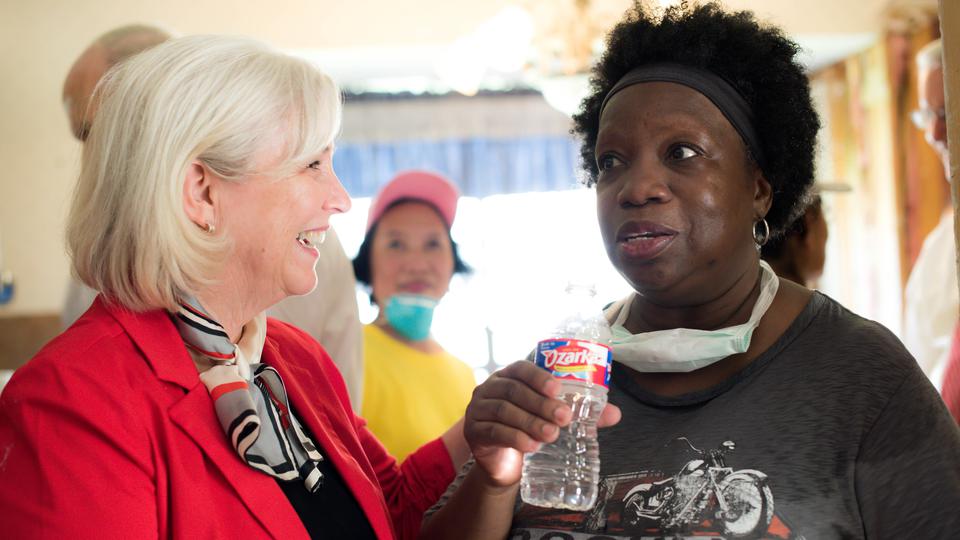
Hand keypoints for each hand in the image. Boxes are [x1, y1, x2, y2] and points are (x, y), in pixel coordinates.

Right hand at [463, 361, 620, 487]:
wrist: (505, 463)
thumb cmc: (529, 430)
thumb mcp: (552, 419)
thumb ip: (581, 415)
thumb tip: (615, 414)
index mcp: (509, 376)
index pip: (521, 368)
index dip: (539, 377)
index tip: (558, 389)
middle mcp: (490, 388)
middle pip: (514, 390)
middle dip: (541, 403)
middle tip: (564, 418)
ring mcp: (478, 409)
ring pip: (504, 410)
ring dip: (529, 422)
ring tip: (551, 435)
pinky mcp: (473, 431)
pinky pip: (493, 431)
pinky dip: (514, 438)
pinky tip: (532, 446)